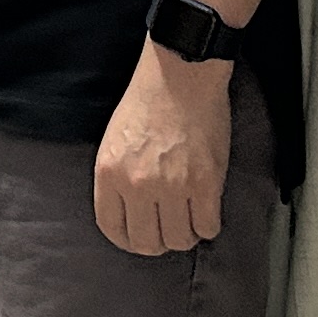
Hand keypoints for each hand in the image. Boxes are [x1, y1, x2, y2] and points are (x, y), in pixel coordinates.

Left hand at [93, 45, 230, 255]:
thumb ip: (118, 179)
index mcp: (109, 173)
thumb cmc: (147, 101)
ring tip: (188, 218)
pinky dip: (208, 225)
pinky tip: (205, 210)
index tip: (138, 237)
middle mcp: (137, 184)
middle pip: (147, 243)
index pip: (112, 229)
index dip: (127, 240)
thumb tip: (131, 214)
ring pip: (180, 240)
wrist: (180, 73)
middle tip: (167, 229)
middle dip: (158, 243)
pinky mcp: (205, 183)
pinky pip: (208, 227)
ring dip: (185, 234)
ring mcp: (172, 186)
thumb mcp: (114, 141)